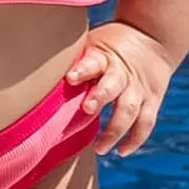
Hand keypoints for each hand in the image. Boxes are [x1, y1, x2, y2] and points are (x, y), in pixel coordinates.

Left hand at [65, 21, 175, 157]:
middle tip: (87, 110)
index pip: (94, 63)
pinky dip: (135, 139)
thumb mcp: (92, 43)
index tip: (70, 78)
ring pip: (130, 110)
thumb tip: (36, 68)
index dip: (84, 70)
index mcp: (105, 57)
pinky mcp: (152, 100)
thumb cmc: (111, 44)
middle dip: (100, 97)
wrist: (152, 36)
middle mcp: (123, 74)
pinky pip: (145, 123)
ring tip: (99, 148)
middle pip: (113, 86)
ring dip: (115, 130)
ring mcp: (139, 88)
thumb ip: (74, 58)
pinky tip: (121, 152)